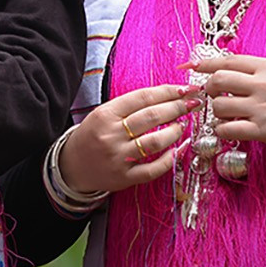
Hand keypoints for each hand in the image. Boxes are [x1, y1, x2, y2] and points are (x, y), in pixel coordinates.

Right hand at [60, 84, 198, 194]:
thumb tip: (166, 96)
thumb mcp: (104, 114)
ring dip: (175, 131)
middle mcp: (111, 135)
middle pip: (152, 117)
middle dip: (178, 107)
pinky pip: (153, 169)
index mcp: (105, 114)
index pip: (143, 97)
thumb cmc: (93, 136)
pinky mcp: (124, 177)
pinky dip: (169, 159)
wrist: (71, 166)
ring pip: (155, 142)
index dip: (168, 91)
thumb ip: (130, 106)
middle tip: (194, 103)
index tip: (186, 89)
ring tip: (183, 125)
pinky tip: (177, 150)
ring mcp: (118, 157)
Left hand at [191, 54, 265, 153]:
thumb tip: (228, 72)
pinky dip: (222, 129)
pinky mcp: (262, 130)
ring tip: (226, 114)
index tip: (190, 67)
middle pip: (218, 80)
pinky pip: (227, 128)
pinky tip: (230, 128)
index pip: (227, 60)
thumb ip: (257, 72)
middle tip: (213, 94)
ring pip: (219, 105)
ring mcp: (261, 108)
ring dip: (216, 111)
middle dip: (209, 88)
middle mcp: (263, 84)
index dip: (204, 64)